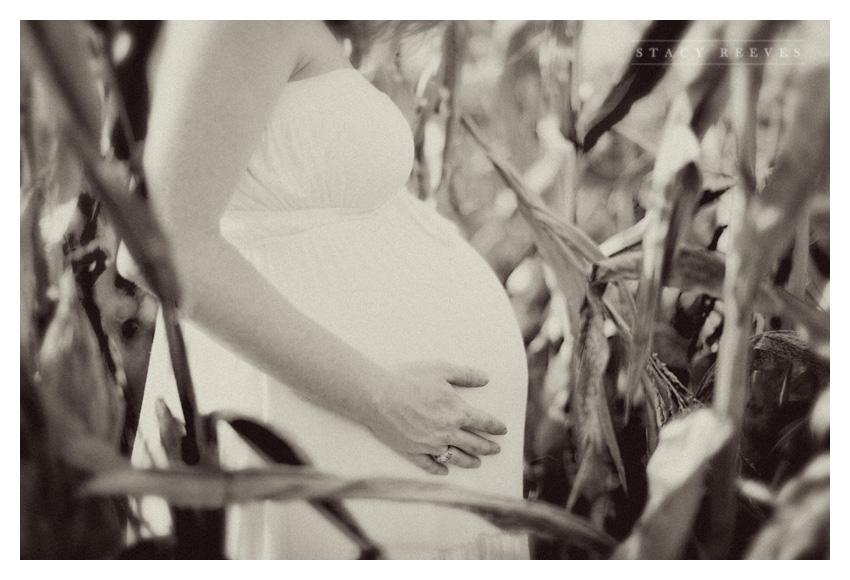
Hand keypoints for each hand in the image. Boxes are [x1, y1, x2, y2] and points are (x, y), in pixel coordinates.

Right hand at [364, 360, 507, 474]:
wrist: (377, 395)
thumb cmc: (409, 379)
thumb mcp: (441, 369)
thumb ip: (465, 375)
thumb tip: (485, 378)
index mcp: (457, 412)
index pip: (483, 422)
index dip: (495, 426)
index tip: (502, 430)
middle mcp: (447, 432)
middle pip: (474, 443)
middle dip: (488, 447)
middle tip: (496, 450)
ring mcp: (429, 444)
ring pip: (455, 457)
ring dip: (469, 461)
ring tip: (477, 463)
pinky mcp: (412, 451)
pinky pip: (429, 465)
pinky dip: (439, 469)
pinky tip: (445, 470)